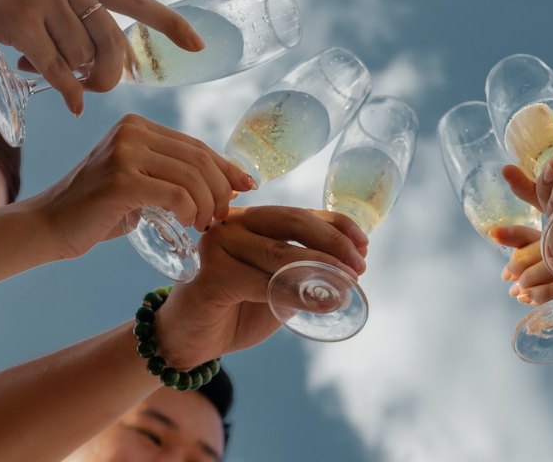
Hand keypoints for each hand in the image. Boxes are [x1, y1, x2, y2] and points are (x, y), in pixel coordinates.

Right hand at [0, 0, 201, 114]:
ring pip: (84, 59)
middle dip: (109, 74)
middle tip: (90, 86)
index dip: (170, 23)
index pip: (136, 1)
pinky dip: (67, 91)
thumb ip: (73, 23)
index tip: (199, 45)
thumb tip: (100, 69)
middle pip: (114, 42)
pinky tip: (70, 102)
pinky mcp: (20, 21)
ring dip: (75, 80)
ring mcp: (45, 0)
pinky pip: (58, 69)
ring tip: (52, 75)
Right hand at [32, 115, 255, 259]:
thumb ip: (170, 175)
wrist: (47, 226)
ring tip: (206, 224)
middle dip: (221, 189)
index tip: (246, 185)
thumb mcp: (138, 183)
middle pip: (198, 158)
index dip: (225, 166)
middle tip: (223, 216)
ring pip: (191, 176)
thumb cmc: (97, 210)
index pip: (194, 145)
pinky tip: (190, 223)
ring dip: (208, 204)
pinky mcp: (120, 180)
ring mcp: (124, 152)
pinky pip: (175, 194)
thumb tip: (226, 184)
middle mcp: (131, 131)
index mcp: (136, 126)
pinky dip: (191, 211)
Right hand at [154, 206, 369, 367]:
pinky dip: (297, 294)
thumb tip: (352, 266)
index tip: (364, 244)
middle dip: (332, 243)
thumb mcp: (276, 285)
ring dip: (320, 270)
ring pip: (280, 254)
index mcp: (250, 220)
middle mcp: (232, 223)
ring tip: (348, 286)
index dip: (335, 225)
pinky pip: (263, 283)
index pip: (299, 213)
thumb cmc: (234, 309)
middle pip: (291, 223)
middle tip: (360, 266)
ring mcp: (218, 245)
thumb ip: (304, 272)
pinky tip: (322, 303)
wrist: (188, 340)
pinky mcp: (210, 274)